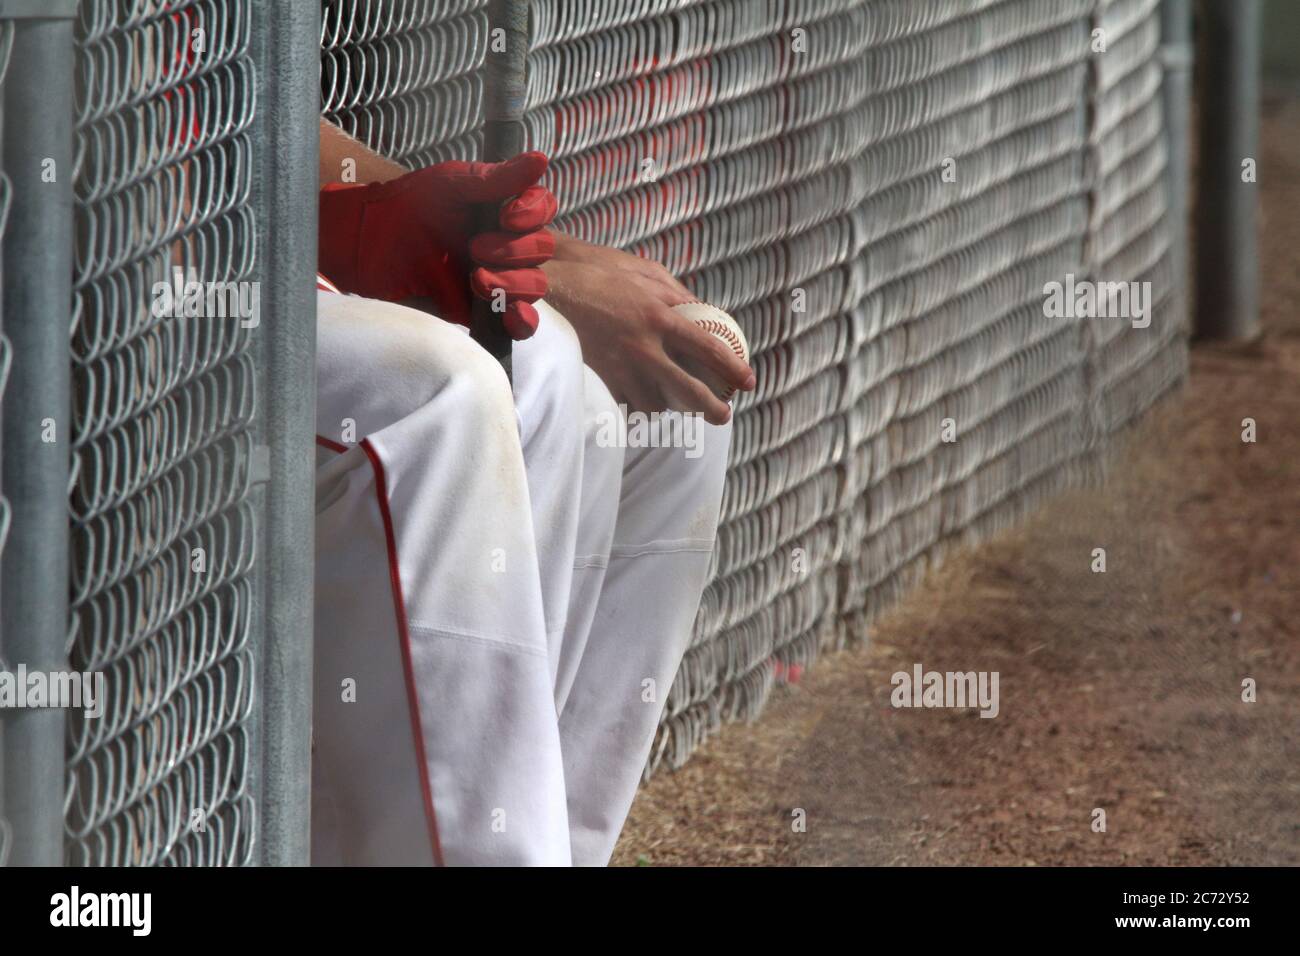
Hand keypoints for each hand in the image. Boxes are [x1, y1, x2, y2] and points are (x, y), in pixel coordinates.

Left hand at [318, 152, 556, 338]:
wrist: (369, 246)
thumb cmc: (408, 207)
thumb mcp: (451, 185)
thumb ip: (496, 178)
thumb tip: (540, 159)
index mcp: (504, 208)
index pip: (542, 208)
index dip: (533, 213)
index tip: (506, 216)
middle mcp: (507, 242)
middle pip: (542, 249)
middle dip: (513, 250)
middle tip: (474, 247)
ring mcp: (500, 278)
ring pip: (535, 285)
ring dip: (511, 282)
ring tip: (475, 279)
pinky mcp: (485, 311)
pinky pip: (521, 324)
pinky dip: (523, 321)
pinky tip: (511, 314)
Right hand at [542, 247, 754, 425]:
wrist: (547, 287)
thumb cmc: (597, 272)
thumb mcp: (644, 272)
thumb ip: (675, 294)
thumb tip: (702, 309)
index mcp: (660, 317)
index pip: (709, 350)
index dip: (734, 369)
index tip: (749, 382)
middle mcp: (644, 347)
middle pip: (688, 391)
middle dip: (711, 409)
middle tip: (724, 416)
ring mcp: (620, 367)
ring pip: (655, 405)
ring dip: (670, 409)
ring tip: (677, 408)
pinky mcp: (599, 378)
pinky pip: (626, 403)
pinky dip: (638, 406)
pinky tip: (643, 403)